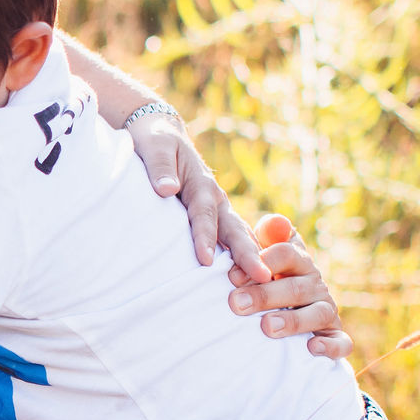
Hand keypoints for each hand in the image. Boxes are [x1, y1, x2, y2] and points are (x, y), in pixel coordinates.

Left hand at [124, 107, 270, 279]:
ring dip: (251, 259)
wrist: (162, 136)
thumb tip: (167, 189)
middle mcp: (215, 199)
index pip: (203, 212)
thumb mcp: (154, 145)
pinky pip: (231, 241)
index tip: (204, 259)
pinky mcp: (215, 219)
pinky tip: (251, 281)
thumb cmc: (155, 141)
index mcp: (200, 182)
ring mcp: (218, 210)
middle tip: (262, 277)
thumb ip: (160, 167)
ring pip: (238, 236)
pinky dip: (242, 259)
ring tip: (266, 283)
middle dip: (247, 254)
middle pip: (233, 229)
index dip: (204, 235)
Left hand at [224, 213, 352, 359]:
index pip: (286, 254)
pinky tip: (311, 349)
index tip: (232, 276)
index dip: (262, 262)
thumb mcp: (263, 257)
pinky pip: (341, 343)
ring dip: (293, 321)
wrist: (290, 311)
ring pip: (318, 314)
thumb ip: (264, 239)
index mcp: (298, 262)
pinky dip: (330, 347)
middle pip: (295, 287)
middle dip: (265, 295)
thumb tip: (270, 223)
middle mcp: (316, 284)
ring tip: (267, 327)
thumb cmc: (268, 280)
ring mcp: (327, 311)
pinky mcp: (335, 336)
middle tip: (236, 304)